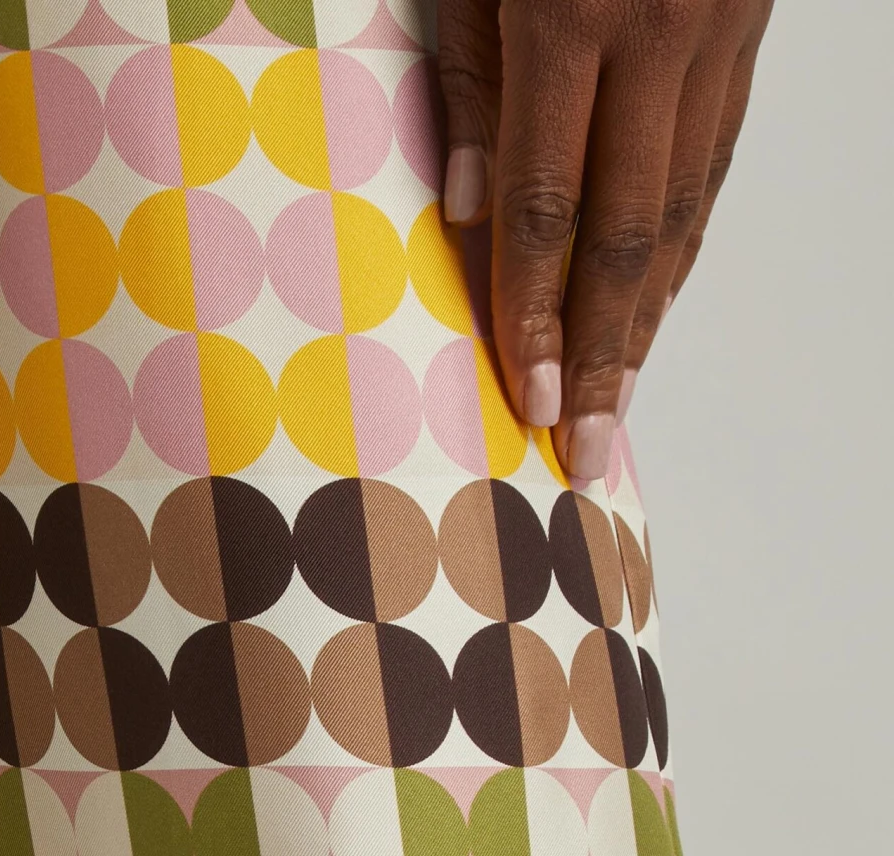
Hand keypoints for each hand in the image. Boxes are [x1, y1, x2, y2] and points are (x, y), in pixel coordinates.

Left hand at [436, 0, 772, 480]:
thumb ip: (469, 76)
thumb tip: (468, 214)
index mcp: (579, 11)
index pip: (551, 206)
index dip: (540, 314)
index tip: (533, 404)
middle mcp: (668, 28)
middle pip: (635, 229)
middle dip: (609, 350)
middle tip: (592, 449)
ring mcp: (724, 22)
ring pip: (691, 199)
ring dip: (655, 310)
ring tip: (624, 394)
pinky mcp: (750, 17)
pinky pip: (717, 150)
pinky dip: (687, 234)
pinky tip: (663, 293)